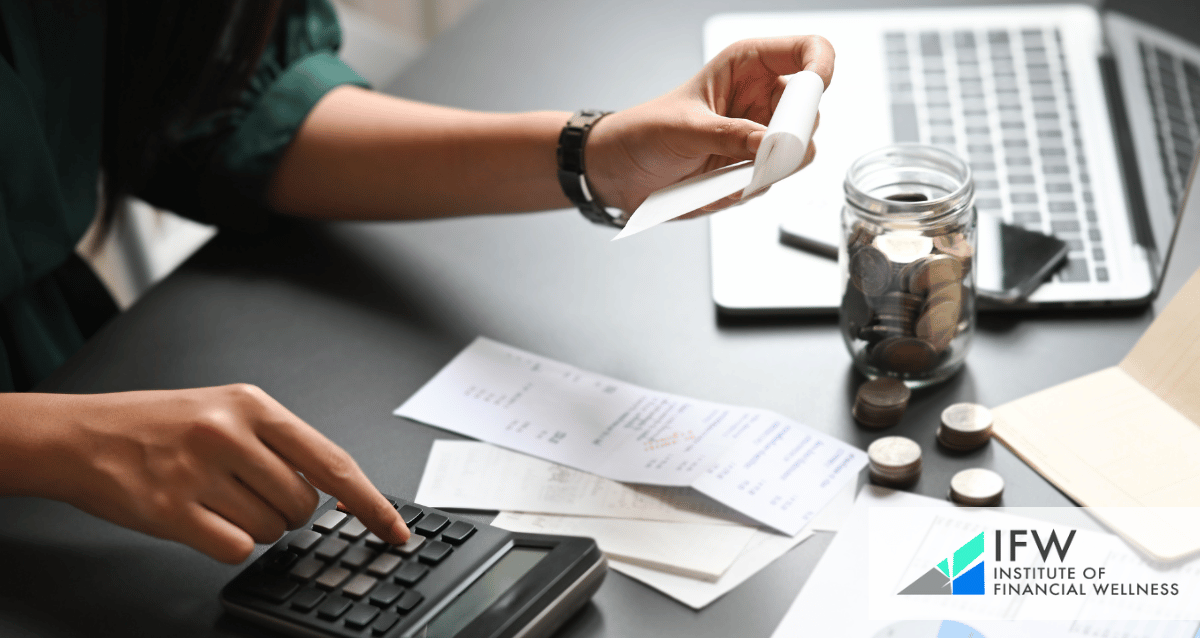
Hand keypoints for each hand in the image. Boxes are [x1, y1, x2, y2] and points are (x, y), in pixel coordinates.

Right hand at [1, 385, 407, 563]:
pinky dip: (225, 543)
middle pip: (303, 504)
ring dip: (252, 527)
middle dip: (285, 511)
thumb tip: (337, 487)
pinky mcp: (172, 510)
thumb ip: (281, 442)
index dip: (371, 503)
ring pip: (271, 530)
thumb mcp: (226, 409)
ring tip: (215, 497)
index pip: (334, 462)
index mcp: (253, 404)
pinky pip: (235, 549)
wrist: (81, 435)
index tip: (395, 530)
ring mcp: (200, 471)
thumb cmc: (159, 424)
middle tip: (245, 490)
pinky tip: (199, 518)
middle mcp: (230, 433)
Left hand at [585, 35, 833, 216]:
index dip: (820, 69)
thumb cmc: (644, 132)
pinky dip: (747, 189)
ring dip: (765, 170)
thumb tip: (772, 144)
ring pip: (797, 152)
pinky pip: (773, 180)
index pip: (809, 50)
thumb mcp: (685, 130)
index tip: (813, 96)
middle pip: (811, 111)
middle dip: (790, 136)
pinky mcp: (754, 167)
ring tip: (723, 173)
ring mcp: (761, 134)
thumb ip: (731, 136)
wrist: (621, 171)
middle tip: (759, 152)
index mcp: (748, 65)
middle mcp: (761, 97)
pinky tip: (714, 186)